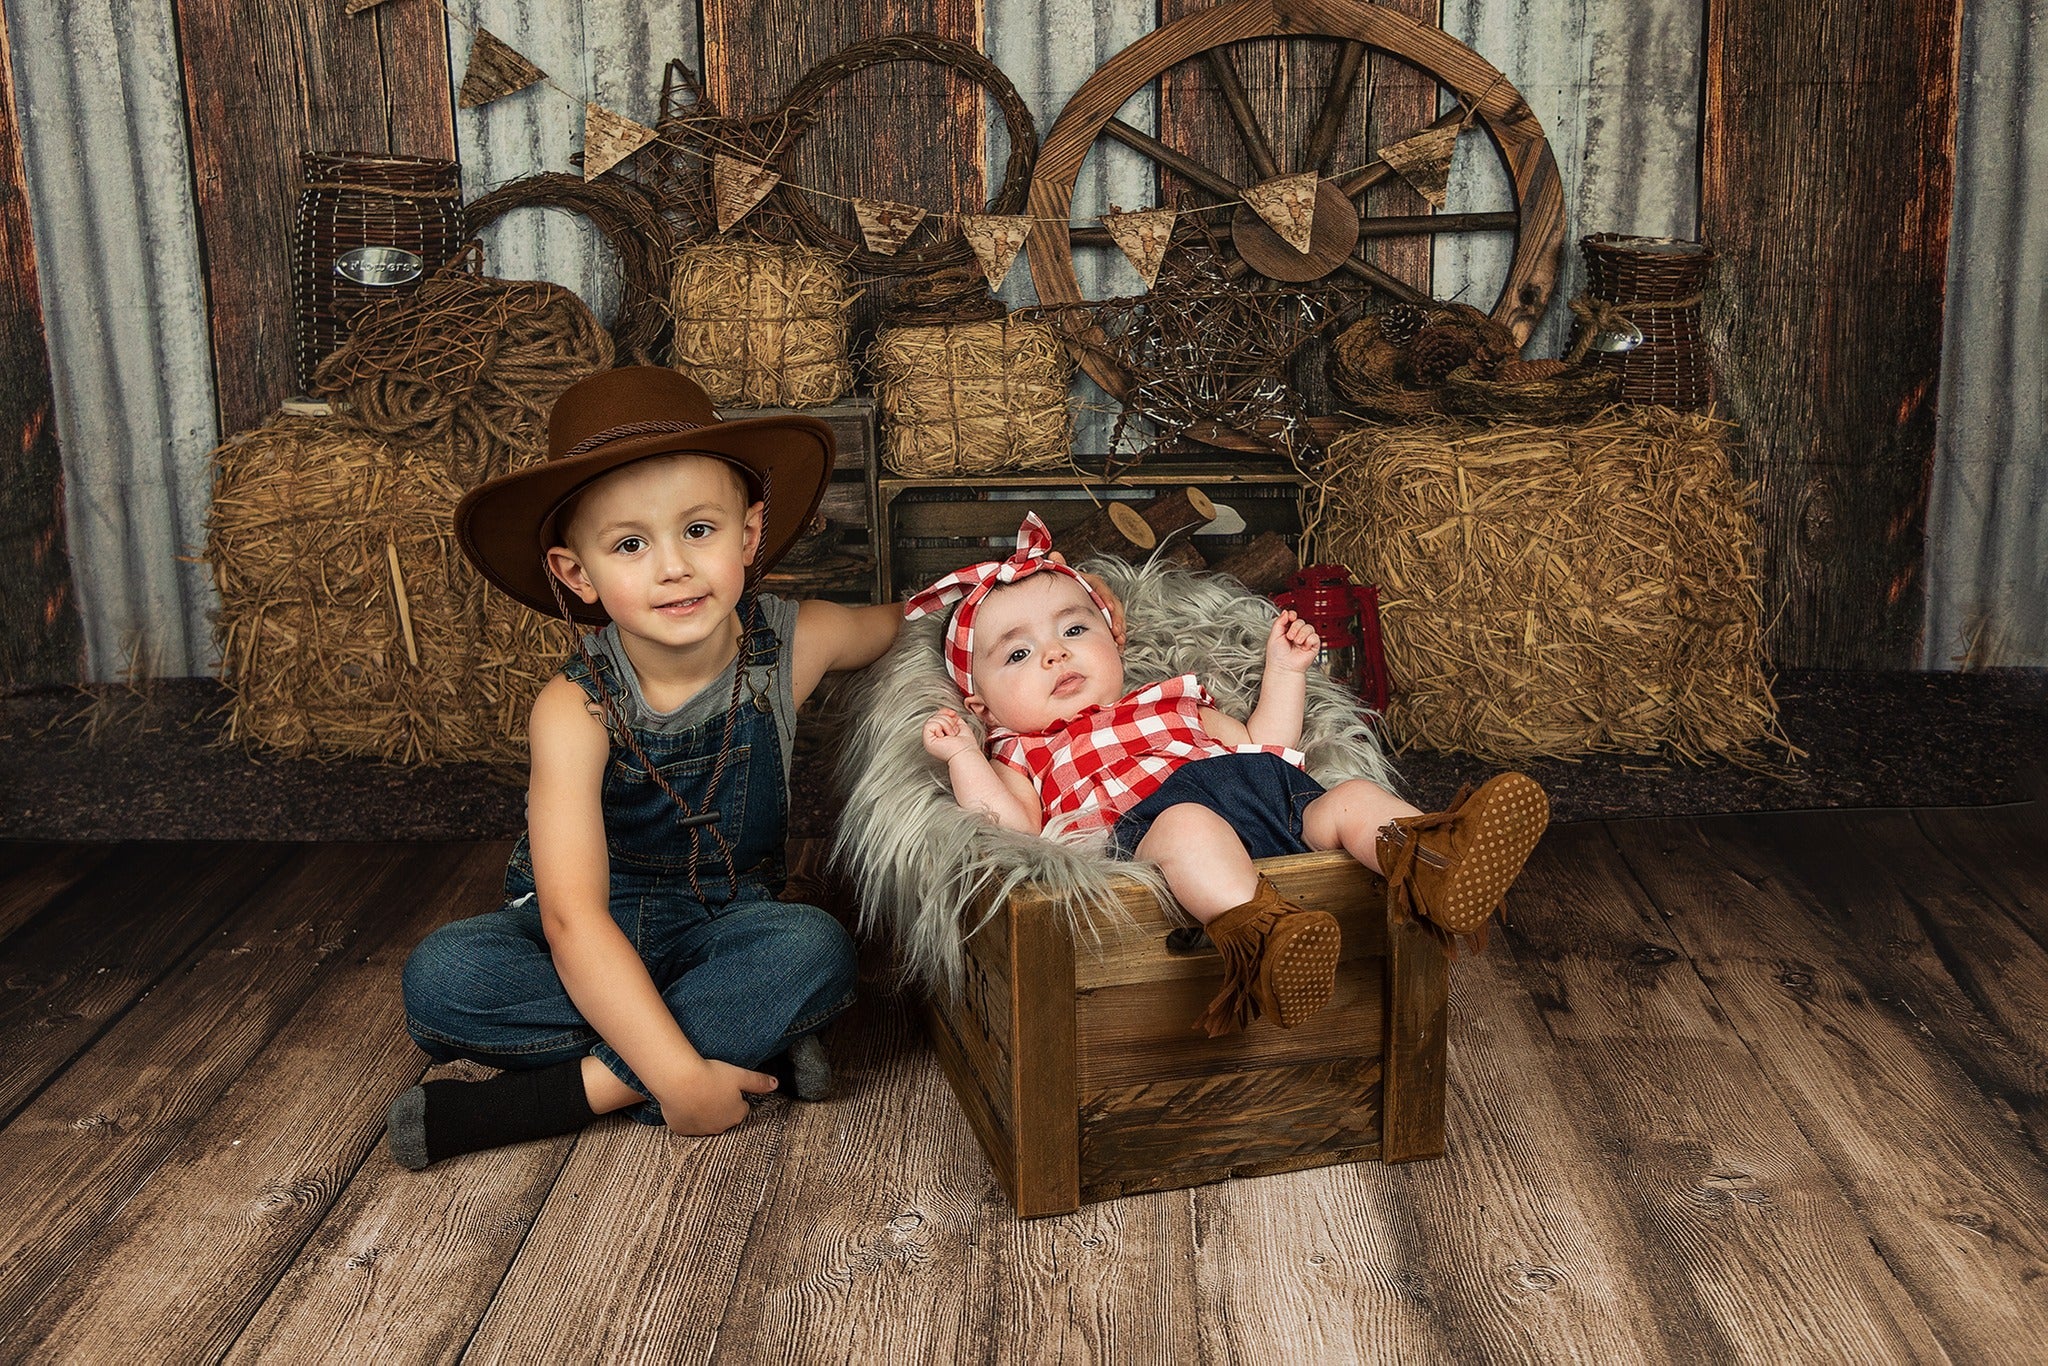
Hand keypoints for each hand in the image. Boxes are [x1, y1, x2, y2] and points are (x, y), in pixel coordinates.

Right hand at [653, 1057, 778, 1135]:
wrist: (679, 1081)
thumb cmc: (711, 1075)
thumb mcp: (740, 1075)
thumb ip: (759, 1082)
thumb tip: (776, 1084)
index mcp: (737, 1114)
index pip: (741, 1107)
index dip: (734, 1095)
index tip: (724, 1085)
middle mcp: (721, 1127)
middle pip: (724, 1116)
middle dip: (719, 1105)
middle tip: (710, 1087)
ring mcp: (700, 1130)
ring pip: (705, 1121)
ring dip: (703, 1111)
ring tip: (696, 1093)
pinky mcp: (682, 1129)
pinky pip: (687, 1124)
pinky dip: (686, 1115)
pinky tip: (684, 1101)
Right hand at [923, 707, 979, 761]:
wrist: (966, 752)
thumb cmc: (965, 744)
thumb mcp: (958, 725)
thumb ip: (951, 717)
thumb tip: (947, 711)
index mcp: (939, 734)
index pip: (937, 716)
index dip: (945, 713)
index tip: (954, 715)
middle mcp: (932, 737)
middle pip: (934, 717)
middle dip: (948, 720)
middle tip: (954, 732)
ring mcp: (929, 740)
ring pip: (932, 720)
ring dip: (946, 725)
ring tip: (951, 735)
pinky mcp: (927, 741)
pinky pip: (930, 725)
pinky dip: (941, 727)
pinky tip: (946, 736)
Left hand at [1049, 551, 1126, 647]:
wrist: (1063, 598)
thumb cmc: (1063, 587)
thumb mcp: (1062, 578)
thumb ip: (1061, 567)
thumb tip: (1055, 555)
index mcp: (1090, 582)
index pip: (1101, 587)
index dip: (1106, 597)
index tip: (1109, 607)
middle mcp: (1100, 594)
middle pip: (1113, 603)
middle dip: (1117, 618)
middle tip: (1116, 631)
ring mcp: (1104, 606)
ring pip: (1116, 616)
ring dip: (1120, 628)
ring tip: (1119, 641)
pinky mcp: (1105, 618)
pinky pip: (1114, 626)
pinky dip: (1117, 636)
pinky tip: (1118, 646)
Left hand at [1267, 610, 1320, 673]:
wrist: (1283, 667)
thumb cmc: (1277, 656)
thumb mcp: (1274, 635)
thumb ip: (1279, 621)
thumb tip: (1285, 612)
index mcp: (1287, 631)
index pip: (1293, 617)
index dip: (1292, 615)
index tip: (1290, 617)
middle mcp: (1296, 634)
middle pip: (1301, 621)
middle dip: (1295, 627)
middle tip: (1290, 637)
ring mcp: (1305, 640)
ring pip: (1309, 627)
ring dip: (1301, 634)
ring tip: (1296, 642)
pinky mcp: (1313, 646)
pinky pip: (1314, 637)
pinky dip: (1308, 641)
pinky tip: (1303, 646)